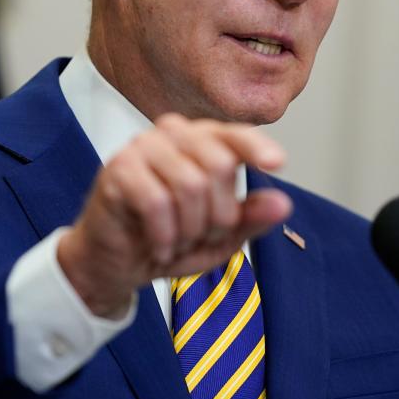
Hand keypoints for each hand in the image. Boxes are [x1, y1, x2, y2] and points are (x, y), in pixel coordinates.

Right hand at [57, 113, 291, 317]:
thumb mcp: (219, 238)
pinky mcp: (117, 170)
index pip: (234, 135)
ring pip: (189, 185)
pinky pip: (156, 202)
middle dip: (218, 215)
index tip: (277, 163)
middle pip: (217, 165)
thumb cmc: (168, 240)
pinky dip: (164, 235)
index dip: (256, 148)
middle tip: (202, 236)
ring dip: (190, 229)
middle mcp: (172, 134)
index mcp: (200, 140)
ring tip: (178, 242)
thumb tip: (283, 203)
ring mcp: (141, 148)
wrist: (115, 264)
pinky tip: (160, 246)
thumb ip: (250, 218)